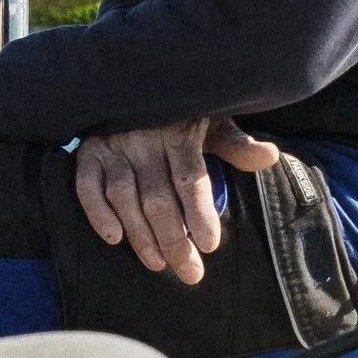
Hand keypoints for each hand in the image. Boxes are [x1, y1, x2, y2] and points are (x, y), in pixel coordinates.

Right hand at [73, 116, 280, 285]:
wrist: (135, 83)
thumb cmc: (182, 113)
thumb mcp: (213, 121)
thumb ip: (237, 145)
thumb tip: (271, 157)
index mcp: (180, 134)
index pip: (191, 178)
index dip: (199, 212)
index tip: (209, 245)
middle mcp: (145, 140)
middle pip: (159, 197)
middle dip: (174, 239)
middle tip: (189, 273)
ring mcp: (115, 146)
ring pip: (124, 196)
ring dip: (140, 234)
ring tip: (157, 263)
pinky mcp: (90, 152)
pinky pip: (87, 185)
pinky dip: (97, 212)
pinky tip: (113, 238)